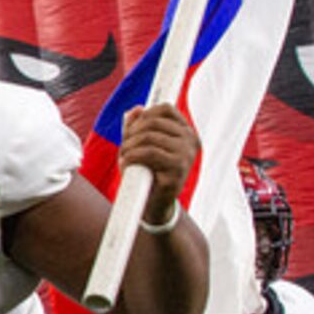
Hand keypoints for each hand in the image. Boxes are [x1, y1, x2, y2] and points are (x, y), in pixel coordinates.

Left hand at [118, 102, 199, 227]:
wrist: (154, 205)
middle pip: (153, 122)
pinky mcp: (178, 169)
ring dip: (128, 146)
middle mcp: (190, 141)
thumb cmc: (148, 173)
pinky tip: (127, 164)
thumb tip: (135, 109)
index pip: (165, 109)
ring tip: (124, 157)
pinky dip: (131, 157)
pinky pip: (148, 153)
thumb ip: (138, 127)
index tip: (132, 129)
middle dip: (132, 133)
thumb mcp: (141, 146)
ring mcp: (186, 154)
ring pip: (148, 137)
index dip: (144, 115)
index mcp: (185, 132)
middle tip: (124, 147)